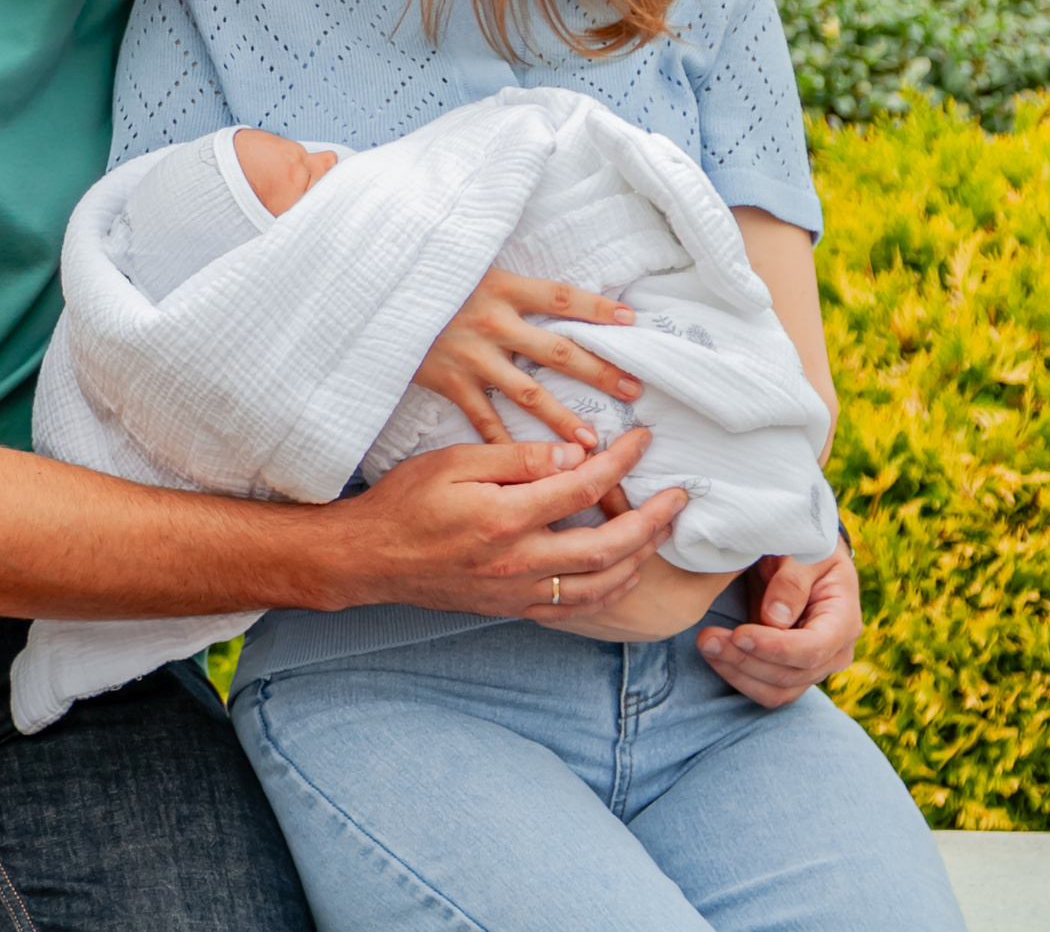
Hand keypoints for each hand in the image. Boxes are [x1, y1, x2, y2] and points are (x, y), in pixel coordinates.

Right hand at [328, 429, 687, 619]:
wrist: (370, 559)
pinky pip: (575, 608)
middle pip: (610, 547)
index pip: (585, 486)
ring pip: (600, 585)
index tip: (642, 441)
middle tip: (679, 498)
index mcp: (507, 517)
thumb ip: (519, 457)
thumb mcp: (456, 460)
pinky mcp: (512, 608)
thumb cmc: (406, 502)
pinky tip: (622, 573)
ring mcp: (518, 591)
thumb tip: (575, 454)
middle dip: (653, 521)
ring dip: (640, 559)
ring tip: (661, 533)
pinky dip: (607, 591)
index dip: (622, 461)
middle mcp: (520, 561)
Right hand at [414, 267, 642, 447]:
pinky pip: (483, 419)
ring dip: (563, 418)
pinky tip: (530, 467)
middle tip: (634, 390)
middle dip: (599, 372)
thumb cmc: (423, 271)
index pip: (561, 298)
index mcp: (501, 287)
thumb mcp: (464, 256)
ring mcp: (470, 357)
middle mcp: (492, 323)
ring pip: (528, 393)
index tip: (631, 320)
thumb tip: (542, 277)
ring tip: (593, 442)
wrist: (370, 291)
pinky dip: (506, 443)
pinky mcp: (448, 382)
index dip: (597, 308)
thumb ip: (504, 268)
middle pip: (558, 351)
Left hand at [696, 548, 859, 707]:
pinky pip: (765, 690)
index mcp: (844, 620)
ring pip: (776, 690)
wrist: (803, 560)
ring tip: (706, 645)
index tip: (739, 634)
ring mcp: (814, 668)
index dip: (775, 647)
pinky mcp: (791, 674)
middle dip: (745, 659)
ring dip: (737, 672)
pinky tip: (715, 655)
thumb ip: (791, 581)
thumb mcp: (803, 553)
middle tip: (707, 637)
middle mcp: (835, 653)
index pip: (813, 649)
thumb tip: (775, 619)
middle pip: (790, 674)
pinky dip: (737, 677)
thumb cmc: (805, 551)